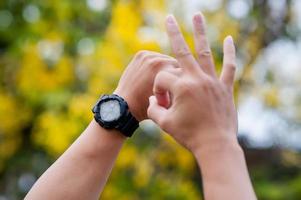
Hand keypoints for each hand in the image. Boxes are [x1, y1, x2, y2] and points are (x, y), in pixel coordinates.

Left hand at [114, 51, 178, 120]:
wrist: (124, 105)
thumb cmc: (149, 108)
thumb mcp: (169, 102)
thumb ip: (181, 90)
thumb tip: (196, 84)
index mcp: (162, 69)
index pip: (182, 72)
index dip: (183, 83)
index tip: (181, 93)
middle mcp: (154, 58)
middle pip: (175, 64)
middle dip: (176, 76)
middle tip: (174, 88)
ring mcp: (146, 55)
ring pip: (166, 60)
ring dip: (168, 70)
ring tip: (166, 83)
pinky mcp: (141, 54)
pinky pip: (157, 58)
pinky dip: (159, 66)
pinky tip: (158, 77)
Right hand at [147, 13, 237, 153]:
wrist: (215, 146)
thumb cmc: (189, 136)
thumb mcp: (164, 123)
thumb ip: (152, 109)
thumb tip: (152, 99)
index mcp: (181, 88)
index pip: (162, 79)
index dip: (158, 90)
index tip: (161, 104)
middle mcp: (197, 79)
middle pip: (182, 51)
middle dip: (173, 33)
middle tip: (169, 17)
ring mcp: (213, 81)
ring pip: (205, 52)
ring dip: (200, 33)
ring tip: (197, 15)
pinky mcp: (225, 87)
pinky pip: (230, 66)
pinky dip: (230, 52)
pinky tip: (230, 38)